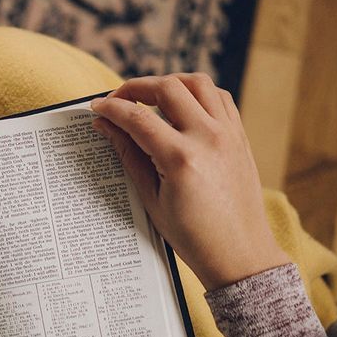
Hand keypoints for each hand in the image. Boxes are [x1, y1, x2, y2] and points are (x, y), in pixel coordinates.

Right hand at [90, 73, 289, 290]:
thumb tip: (107, 126)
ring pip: (198, 83)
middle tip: (118, 100)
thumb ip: (128, 155)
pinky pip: (219, 98)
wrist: (239, 253)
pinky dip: (196, 93)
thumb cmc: (194, 236)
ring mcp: (229, 134)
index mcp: (182, 159)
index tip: (96, 109)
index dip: (111, 109)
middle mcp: (209, 138)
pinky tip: (180, 107)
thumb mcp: (151, 199)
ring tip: (149, 98)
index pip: (138, 118)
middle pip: (168, 88)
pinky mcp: (240, 136)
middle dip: (136, 87)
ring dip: (169, 83)